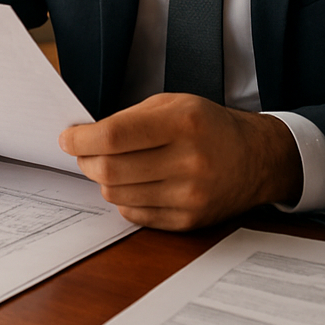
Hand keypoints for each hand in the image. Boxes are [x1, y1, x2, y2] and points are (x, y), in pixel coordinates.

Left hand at [58, 93, 301, 230]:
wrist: (255, 159)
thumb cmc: (208, 126)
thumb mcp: (174, 104)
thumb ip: (130, 118)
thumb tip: (83, 137)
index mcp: (183, 123)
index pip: (114, 136)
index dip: (81, 138)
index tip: (68, 137)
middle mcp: (189, 160)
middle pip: (110, 170)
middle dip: (86, 160)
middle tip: (84, 152)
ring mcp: (189, 195)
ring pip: (117, 195)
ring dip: (103, 180)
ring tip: (112, 166)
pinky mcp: (188, 221)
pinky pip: (134, 214)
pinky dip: (124, 199)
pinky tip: (135, 184)